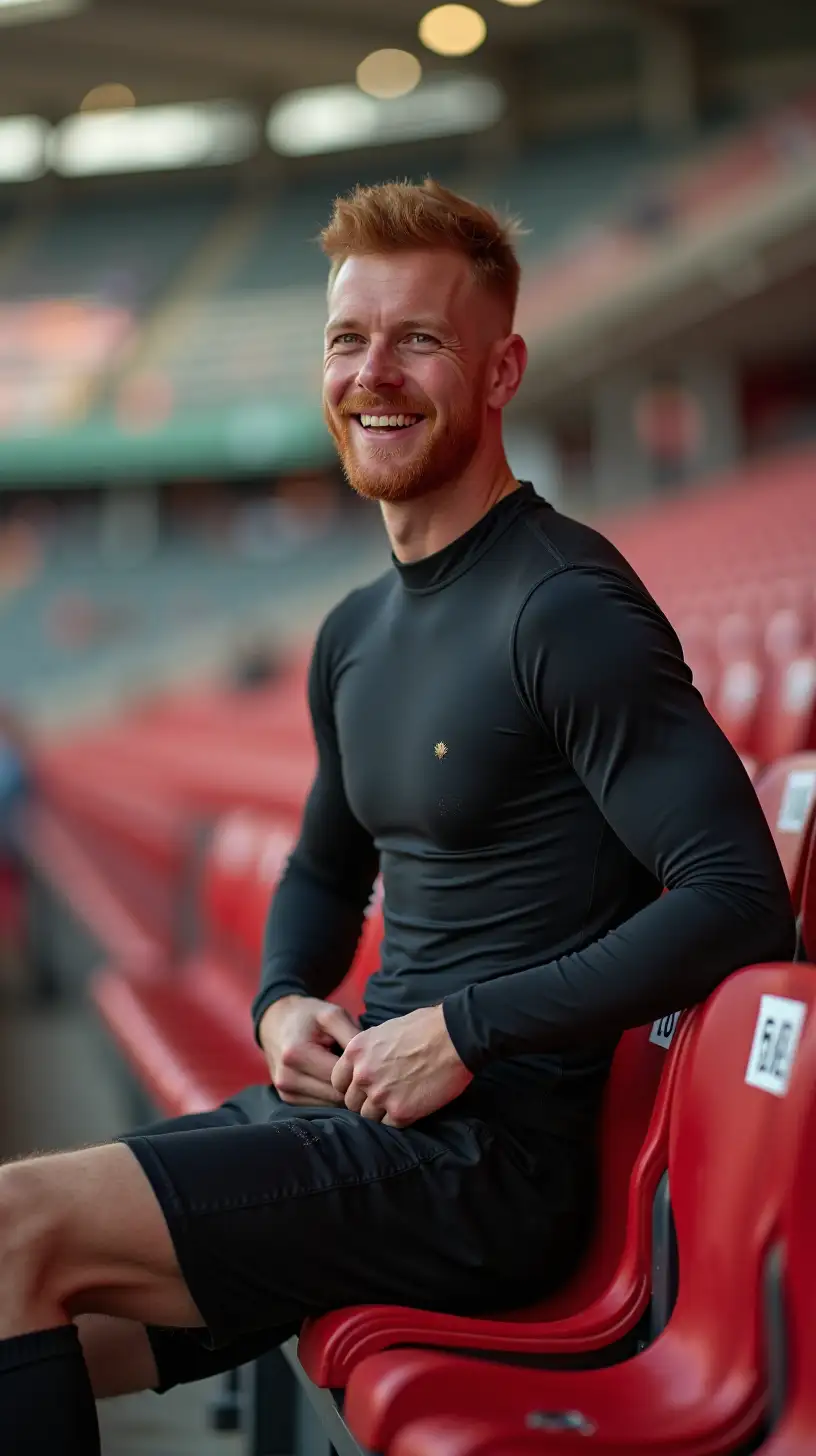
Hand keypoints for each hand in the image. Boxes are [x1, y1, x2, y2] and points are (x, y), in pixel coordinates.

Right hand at [258, 995, 359, 1106]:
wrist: (276, 1021)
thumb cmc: (308, 1016)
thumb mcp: (332, 1015)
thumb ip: (352, 1036)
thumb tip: (373, 1062)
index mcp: (296, 1054)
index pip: (339, 1078)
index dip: (359, 1071)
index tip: (370, 1061)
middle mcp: (287, 1078)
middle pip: (336, 1095)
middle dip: (353, 1085)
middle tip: (364, 1068)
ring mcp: (286, 1092)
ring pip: (330, 1105)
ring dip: (343, 1092)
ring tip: (348, 1071)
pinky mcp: (288, 1099)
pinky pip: (321, 1105)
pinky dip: (332, 1095)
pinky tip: (335, 1078)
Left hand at [331, 1005, 472, 1126]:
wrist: (454, 1036)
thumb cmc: (424, 1027)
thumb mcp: (383, 1031)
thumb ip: (368, 1052)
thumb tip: (363, 1067)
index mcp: (355, 1052)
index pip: (338, 1082)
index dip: (351, 1086)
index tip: (365, 1087)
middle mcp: (363, 1075)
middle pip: (351, 1102)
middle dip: (366, 1101)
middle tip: (386, 1096)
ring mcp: (381, 1095)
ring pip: (368, 1117)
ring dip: (382, 1112)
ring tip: (400, 1101)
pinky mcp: (401, 1111)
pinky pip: (389, 1126)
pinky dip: (399, 1119)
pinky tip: (411, 1107)